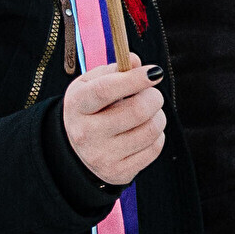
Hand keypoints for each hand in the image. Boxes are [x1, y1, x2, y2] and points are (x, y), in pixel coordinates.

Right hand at [62, 60, 164, 187]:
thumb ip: (114, 69)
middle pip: (136, 111)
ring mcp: (102, 156)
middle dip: (154, 97)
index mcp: (77, 105)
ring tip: (149, 113)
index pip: (106, 90)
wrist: (76, 150)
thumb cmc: (91, 108)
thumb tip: (134, 61)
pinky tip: (144, 132)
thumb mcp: (91, 84)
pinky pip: (155, 148)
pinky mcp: (119, 172)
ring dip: (159, 116)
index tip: (155, 71)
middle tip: (152, 94)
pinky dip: (157, 136)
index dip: (134, 79)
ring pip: (151, 130)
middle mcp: (85, 133)